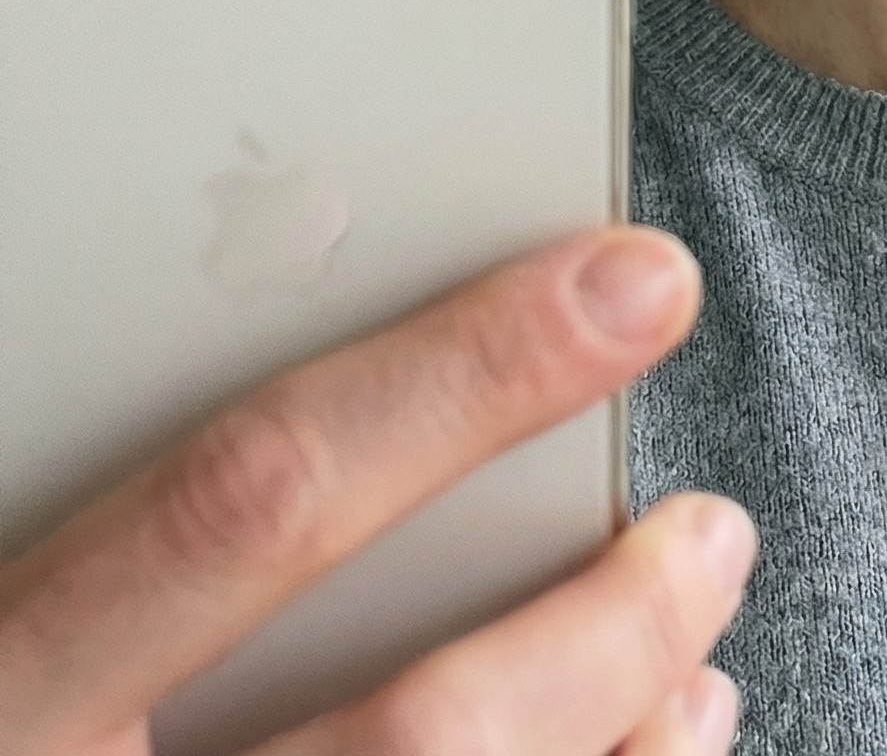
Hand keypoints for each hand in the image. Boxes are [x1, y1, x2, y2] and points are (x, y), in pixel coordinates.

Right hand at [0, 226, 753, 755]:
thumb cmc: (17, 708)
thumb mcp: (18, 594)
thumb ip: (169, 516)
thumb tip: (419, 375)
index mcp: (11, 691)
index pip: (258, 501)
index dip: (470, 377)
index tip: (632, 284)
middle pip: (424, 735)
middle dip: (609, 627)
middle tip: (710, 532)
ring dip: (627, 748)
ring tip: (697, 665)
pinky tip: (650, 754)